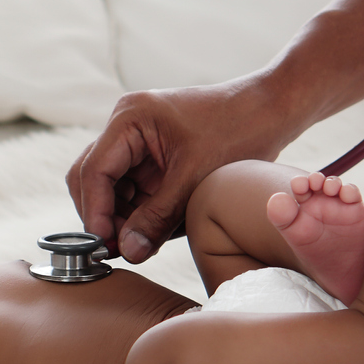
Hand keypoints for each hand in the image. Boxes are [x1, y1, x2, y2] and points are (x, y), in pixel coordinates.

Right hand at [67, 79, 293, 262]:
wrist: (271, 110)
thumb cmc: (239, 131)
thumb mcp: (196, 179)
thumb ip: (158, 218)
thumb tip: (127, 253)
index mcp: (130, 118)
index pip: (93, 171)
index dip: (95, 212)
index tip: (105, 245)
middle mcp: (125, 126)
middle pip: (91, 179)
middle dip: (103, 216)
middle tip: (120, 250)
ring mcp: (135, 140)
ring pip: (109, 188)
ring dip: (121, 217)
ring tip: (144, 241)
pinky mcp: (149, 155)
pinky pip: (130, 189)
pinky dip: (138, 212)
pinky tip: (156, 228)